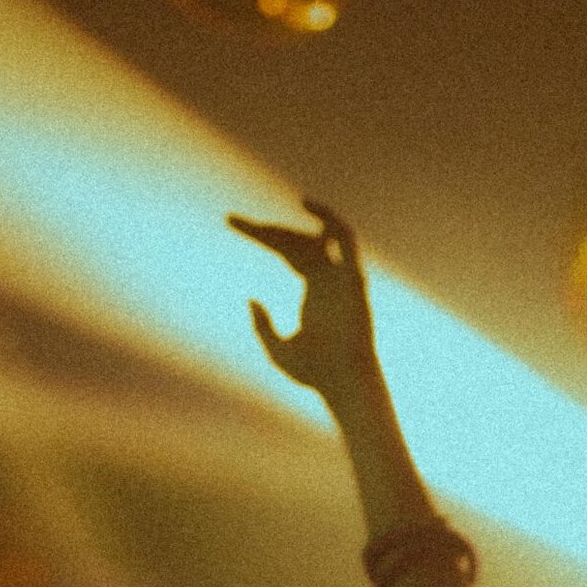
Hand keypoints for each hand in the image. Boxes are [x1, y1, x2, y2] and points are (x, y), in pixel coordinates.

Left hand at [229, 200, 379, 402]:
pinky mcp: (353, 277)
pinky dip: (328, 218)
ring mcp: (342, 277)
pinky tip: (305, 204)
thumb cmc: (314, 373)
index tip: (233, 222)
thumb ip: (263, 325)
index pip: (288, 253)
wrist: (342, 382)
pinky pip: (344, 238)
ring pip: (314, 238)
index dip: (262, 236)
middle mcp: (330, 279)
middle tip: (234, 222)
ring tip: (259, 229)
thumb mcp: (277, 349)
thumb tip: (250, 298)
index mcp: (315, 293)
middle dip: (267, 231)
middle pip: (297, 242)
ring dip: (287, 229)